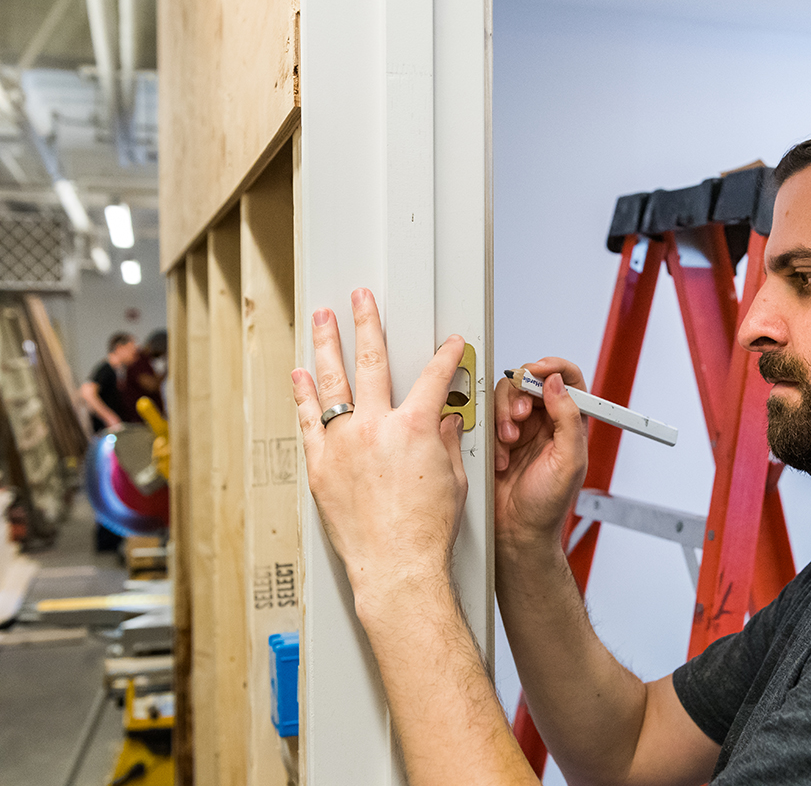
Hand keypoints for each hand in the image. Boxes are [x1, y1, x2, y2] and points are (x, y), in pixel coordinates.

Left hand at [292, 288, 467, 601]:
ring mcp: (342, 445)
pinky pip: (308, 422)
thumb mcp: (453, 479)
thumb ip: (444, 443)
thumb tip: (441, 424)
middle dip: (366, 323)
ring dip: (326, 345)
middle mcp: (374, 427)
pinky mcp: (320, 467)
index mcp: (414, 427)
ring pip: (331, 382)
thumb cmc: (426, 531)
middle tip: (360, 300)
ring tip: (322, 320)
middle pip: (369, 360)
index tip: (448, 343)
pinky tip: (301, 376)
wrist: (397, 567)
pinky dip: (303, 397)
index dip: (445, 355)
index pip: (434, 376)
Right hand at [494, 359, 587, 551]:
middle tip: (519, 418)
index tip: (538, 371)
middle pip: (530, 382)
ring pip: (506, 397)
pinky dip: (491, 433)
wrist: (517, 532)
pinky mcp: (495, 438)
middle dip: (521, 395)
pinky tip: (500, 457)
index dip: (553, 367)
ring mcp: (519, 429)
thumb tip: (557, 383)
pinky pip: (487, 418)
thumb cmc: (547, 506)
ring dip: (504, 415)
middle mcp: (545, 422)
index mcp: (569, 423)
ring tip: (509, 441)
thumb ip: (568, 420)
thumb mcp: (569, 462)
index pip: (568, 380)